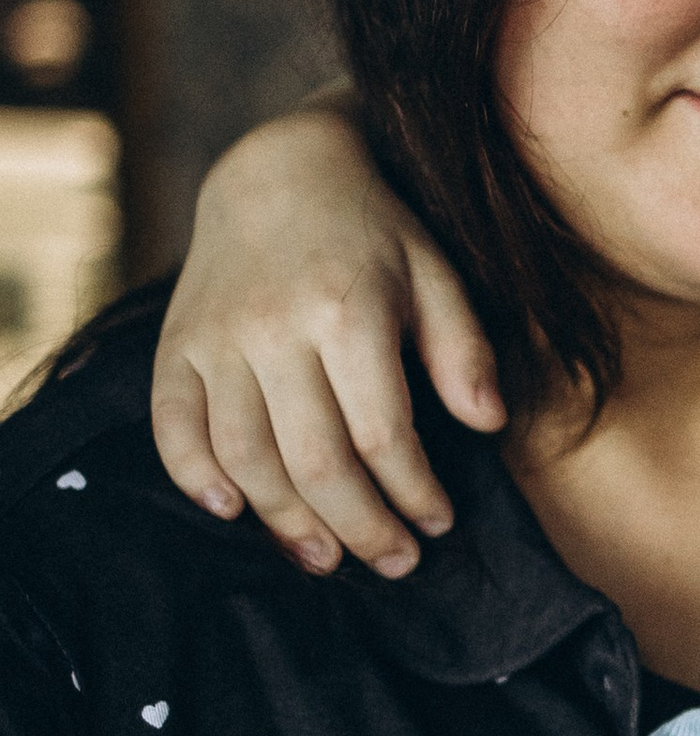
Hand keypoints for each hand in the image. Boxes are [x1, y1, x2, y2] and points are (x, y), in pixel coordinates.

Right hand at [151, 101, 505, 575]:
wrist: (278, 172)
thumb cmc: (374, 234)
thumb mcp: (436, 275)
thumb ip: (463, 350)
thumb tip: (489, 424)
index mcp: (347, 311)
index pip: (383, 435)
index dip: (414, 493)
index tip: (438, 522)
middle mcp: (274, 329)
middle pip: (315, 462)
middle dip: (361, 527)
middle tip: (394, 562)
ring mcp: (217, 339)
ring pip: (245, 458)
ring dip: (287, 522)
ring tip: (326, 557)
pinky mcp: (178, 346)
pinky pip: (174, 427)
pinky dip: (197, 478)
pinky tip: (236, 510)